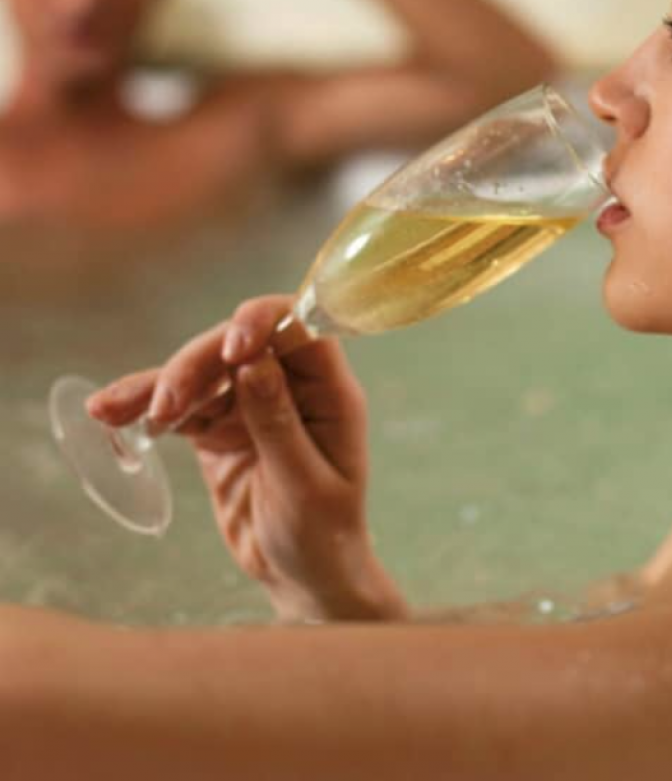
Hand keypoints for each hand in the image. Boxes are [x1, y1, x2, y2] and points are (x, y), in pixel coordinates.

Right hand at [87, 295, 407, 622]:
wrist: (303, 577)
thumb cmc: (322, 535)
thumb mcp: (304, 486)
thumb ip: (279, 422)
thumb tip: (253, 362)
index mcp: (330, 393)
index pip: (300, 329)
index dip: (264, 324)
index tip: (232, 348)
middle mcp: (292, 388)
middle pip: (239, 346)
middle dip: (197, 364)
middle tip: (165, 405)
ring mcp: (252, 404)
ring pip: (204, 372)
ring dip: (162, 384)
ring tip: (118, 409)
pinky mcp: (220, 428)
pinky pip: (183, 406)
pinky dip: (146, 406)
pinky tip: (111, 411)